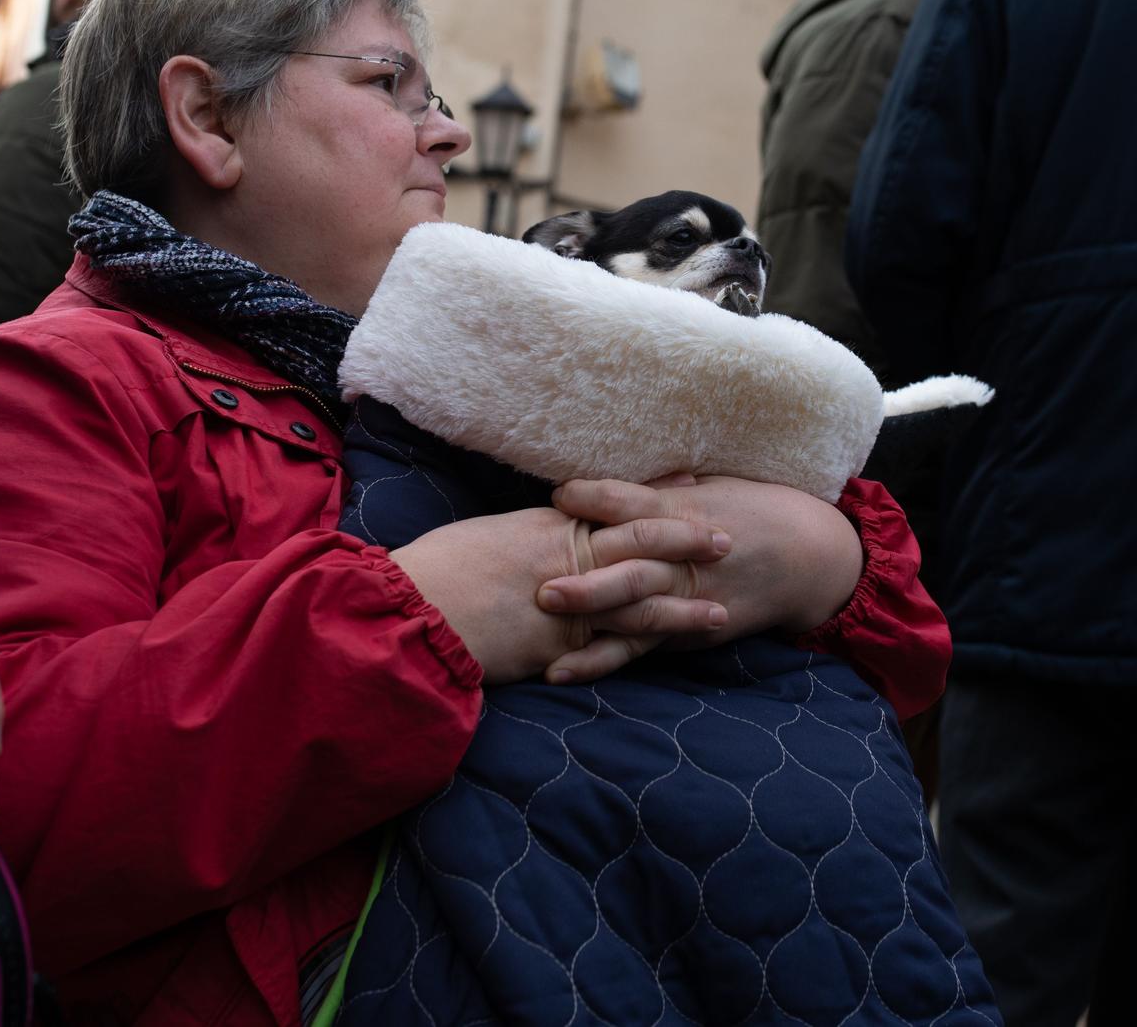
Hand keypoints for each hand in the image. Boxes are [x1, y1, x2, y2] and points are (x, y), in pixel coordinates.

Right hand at [390, 506, 732, 684]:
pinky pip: (612, 646)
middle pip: (640, 540)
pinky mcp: (558, 643)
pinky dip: (649, 648)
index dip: (656, 495)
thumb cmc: (438, 569)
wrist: (409, 609)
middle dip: (687, 540)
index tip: (692, 482)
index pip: (614, 503)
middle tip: (727, 537)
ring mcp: (565, 600)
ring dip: (683, 605)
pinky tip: (674, 655)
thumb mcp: (488, 538)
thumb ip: (528, 538)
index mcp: (547, 525)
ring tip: (722, 610)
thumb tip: (547, 533)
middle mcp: (564, 556)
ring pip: (640, 598)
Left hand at [550, 475, 863, 638]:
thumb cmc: (757, 510)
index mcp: (686, 514)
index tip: (560, 495)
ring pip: (635, 616)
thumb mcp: (714, 487)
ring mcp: (689, 602)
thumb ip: (663, 491)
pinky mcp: (689, 632)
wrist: (812, 557)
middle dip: (589, 582)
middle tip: (544, 590)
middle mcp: (686, 561)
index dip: (597, 499)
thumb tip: (614, 481)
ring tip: (546, 640)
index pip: (634, 504)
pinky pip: (640, 648)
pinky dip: (601, 661)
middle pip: (634, 571)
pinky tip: (560, 671)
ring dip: (590, 627)